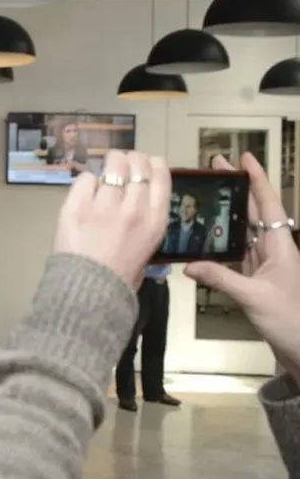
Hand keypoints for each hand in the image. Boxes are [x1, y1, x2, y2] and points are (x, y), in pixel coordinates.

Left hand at [53, 150, 170, 288]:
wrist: (89, 291)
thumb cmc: (121, 277)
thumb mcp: (148, 251)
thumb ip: (146, 224)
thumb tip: (139, 206)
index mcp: (156, 220)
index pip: (161, 176)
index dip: (152, 164)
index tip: (146, 164)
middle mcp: (134, 207)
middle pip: (137, 164)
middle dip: (130, 161)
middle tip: (121, 167)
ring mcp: (104, 205)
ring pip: (112, 165)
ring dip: (110, 165)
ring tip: (105, 173)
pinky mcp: (77, 206)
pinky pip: (86, 178)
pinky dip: (88, 181)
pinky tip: (87, 191)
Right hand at [184, 154, 299, 377]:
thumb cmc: (290, 321)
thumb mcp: (254, 298)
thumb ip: (221, 279)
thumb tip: (189, 266)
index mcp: (281, 246)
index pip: (269, 204)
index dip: (256, 180)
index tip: (243, 157)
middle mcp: (274, 250)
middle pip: (256, 211)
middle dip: (237, 188)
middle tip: (215, 168)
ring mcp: (265, 265)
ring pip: (245, 230)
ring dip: (229, 212)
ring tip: (208, 196)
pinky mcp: (256, 280)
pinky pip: (236, 253)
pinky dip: (222, 242)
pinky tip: (206, 238)